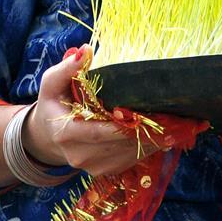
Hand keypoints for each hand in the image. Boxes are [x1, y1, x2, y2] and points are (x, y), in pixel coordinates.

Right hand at [22, 45, 162, 176]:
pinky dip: (149, 144)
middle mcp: (80, 154)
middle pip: (118, 141)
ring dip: (151, 136)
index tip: (142, 112)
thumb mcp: (53, 83)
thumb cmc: (55, 103)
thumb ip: (66, 68)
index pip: (97, 131)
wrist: (49, 136)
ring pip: (130, 151)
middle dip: (144, 127)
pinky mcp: (108, 169)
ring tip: (173, 119)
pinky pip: (133, 157)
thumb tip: (85, 51)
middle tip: (169, 112)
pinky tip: (164, 129)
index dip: (121, 123)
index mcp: (66, 133)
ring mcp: (95, 165)